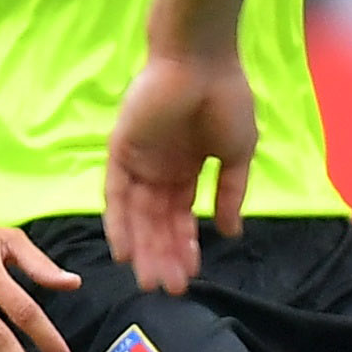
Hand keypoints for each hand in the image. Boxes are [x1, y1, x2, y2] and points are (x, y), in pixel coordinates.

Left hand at [104, 47, 255, 293]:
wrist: (202, 62)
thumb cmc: (226, 99)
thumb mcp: (237, 153)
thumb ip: (230, 193)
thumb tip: (231, 233)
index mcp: (187, 168)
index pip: (182, 216)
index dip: (186, 246)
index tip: (192, 276)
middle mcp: (160, 170)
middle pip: (158, 223)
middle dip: (165, 256)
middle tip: (170, 289)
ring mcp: (139, 162)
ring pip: (138, 216)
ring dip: (144, 249)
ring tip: (151, 281)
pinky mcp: (120, 152)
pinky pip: (115, 195)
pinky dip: (118, 223)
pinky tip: (123, 252)